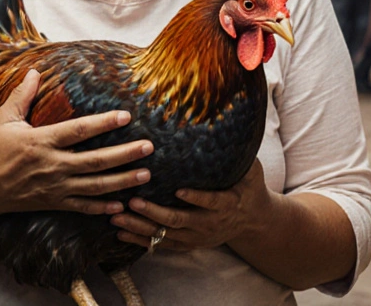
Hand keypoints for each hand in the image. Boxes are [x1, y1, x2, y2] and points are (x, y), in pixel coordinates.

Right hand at [0, 70, 153, 217]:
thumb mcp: (3, 119)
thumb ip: (21, 95)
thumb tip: (33, 71)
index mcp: (41, 141)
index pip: (78, 131)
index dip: (104, 123)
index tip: (126, 116)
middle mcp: (52, 165)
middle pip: (95, 161)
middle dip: (125, 154)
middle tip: (149, 147)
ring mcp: (55, 187)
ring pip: (95, 186)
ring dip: (122, 181)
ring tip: (146, 175)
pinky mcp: (53, 203)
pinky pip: (82, 207)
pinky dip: (102, 208)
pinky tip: (121, 205)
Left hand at [110, 159, 272, 251]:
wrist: (252, 221)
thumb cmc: (249, 188)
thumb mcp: (252, 172)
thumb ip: (241, 155)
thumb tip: (231, 126)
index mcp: (226, 204)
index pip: (211, 202)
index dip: (196, 198)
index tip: (178, 190)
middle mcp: (210, 224)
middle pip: (179, 221)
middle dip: (154, 212)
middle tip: (133, 201)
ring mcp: (197, 237)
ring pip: (166, 235)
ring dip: (140, 227)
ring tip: (118, 218)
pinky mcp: (188, 244)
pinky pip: (162, 245)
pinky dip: (141, 240)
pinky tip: (120, 234)